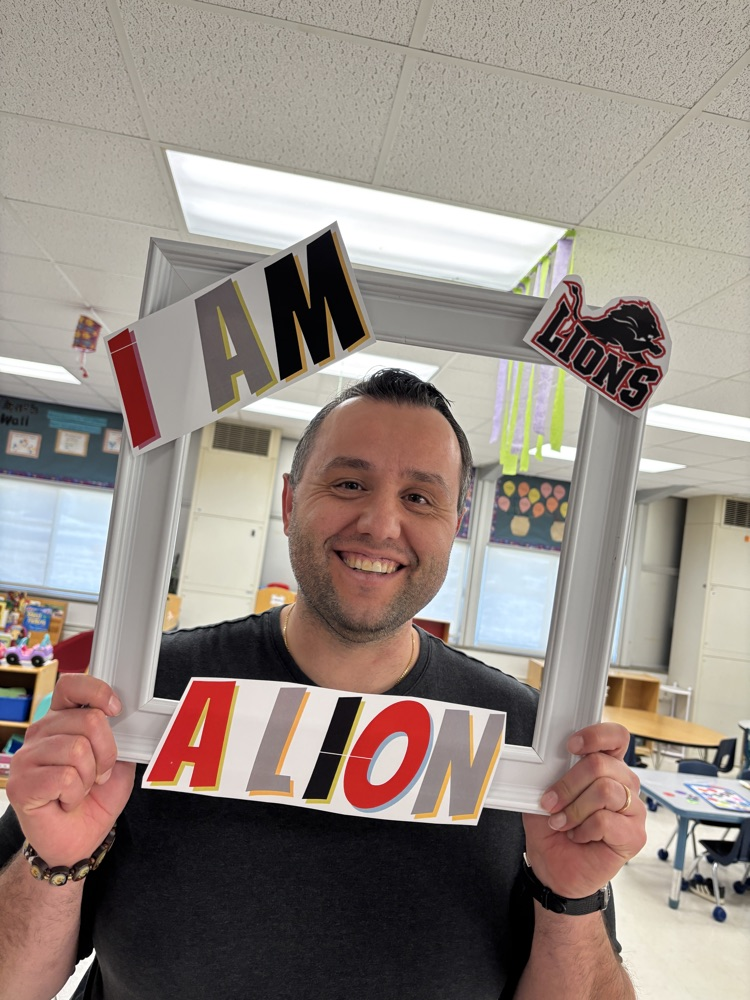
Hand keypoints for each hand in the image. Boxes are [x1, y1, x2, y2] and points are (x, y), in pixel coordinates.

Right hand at [6, 674, 134, 867]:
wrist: (79, 840)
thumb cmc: (95, 799)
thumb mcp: (118, 762)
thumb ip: (120, 737)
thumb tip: (131, 718)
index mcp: (61, 720)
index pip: (71, 686)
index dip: (97, 692)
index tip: (116, 709)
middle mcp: (40, 733)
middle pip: (87, 721)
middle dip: (107, 753)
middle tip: (98, 775)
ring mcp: (26, 758)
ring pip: (77, 749)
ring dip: (90, 778)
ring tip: (80, 789)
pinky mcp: (20, 784)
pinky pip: (64, 777)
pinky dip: (76, 794)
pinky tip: (66, 801)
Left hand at [522, 723, 645, 898]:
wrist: (555, 870)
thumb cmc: (553, 831)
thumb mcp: (542, 795)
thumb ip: (550, 775)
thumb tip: (545, 759)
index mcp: (606, 768)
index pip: (616, 737)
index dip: (596, 735)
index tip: (571, 746)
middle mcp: (624, 784)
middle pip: (601, 764)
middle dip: (568, 784)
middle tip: (551, 802)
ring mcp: (633, 809)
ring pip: (605, 790)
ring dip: (575, 808)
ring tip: (562, 823)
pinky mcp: (634, 835)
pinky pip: (606, 820)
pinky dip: (584, 828)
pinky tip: (579, 836)